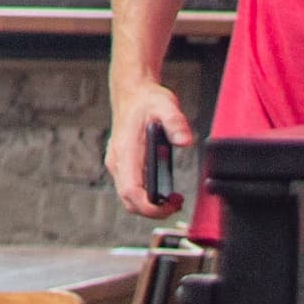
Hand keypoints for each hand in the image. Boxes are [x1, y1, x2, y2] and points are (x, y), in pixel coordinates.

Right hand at [107, 80, 194, 217]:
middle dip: (152, 210)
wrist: (131, 93)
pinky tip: (163, 190)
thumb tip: (185, 142)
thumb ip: (176, 123)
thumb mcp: (166, 106)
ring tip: (173, 199)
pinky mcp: (123, 165)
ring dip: (149, 205)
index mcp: (126, 151)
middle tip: (177, 203)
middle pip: (128, 200)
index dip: (148, 206)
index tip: (169, 205)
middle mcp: (118, 161)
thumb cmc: (147, 100)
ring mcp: (119, 164)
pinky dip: (146, 196)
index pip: (131, 190)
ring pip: (128, 197)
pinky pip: (131, 188)